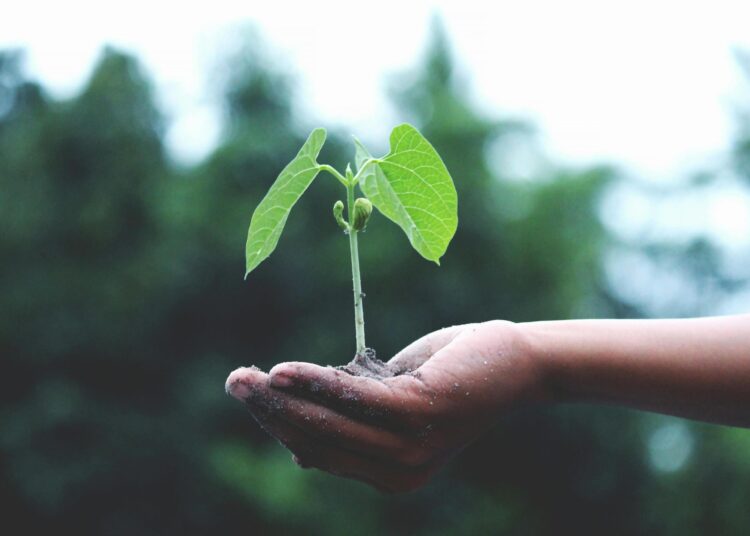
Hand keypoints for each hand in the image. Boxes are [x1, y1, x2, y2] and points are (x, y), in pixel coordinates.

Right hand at [225, 321, 545, 492]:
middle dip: (270, 412)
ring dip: (282, 398)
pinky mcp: (419, 414)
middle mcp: (399, 473)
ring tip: (246, 377)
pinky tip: (284, 370)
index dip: (280, 425)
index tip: (251, 396)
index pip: (320, 452)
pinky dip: (316, 382)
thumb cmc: (450, 375)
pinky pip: (354, 398)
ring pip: (329, 423)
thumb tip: (297, 449)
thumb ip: (352, 422)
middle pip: (317, 441)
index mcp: (390, 475)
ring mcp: (410, 448)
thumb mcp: (392, 402)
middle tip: (234, 382)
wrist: (514, 361)